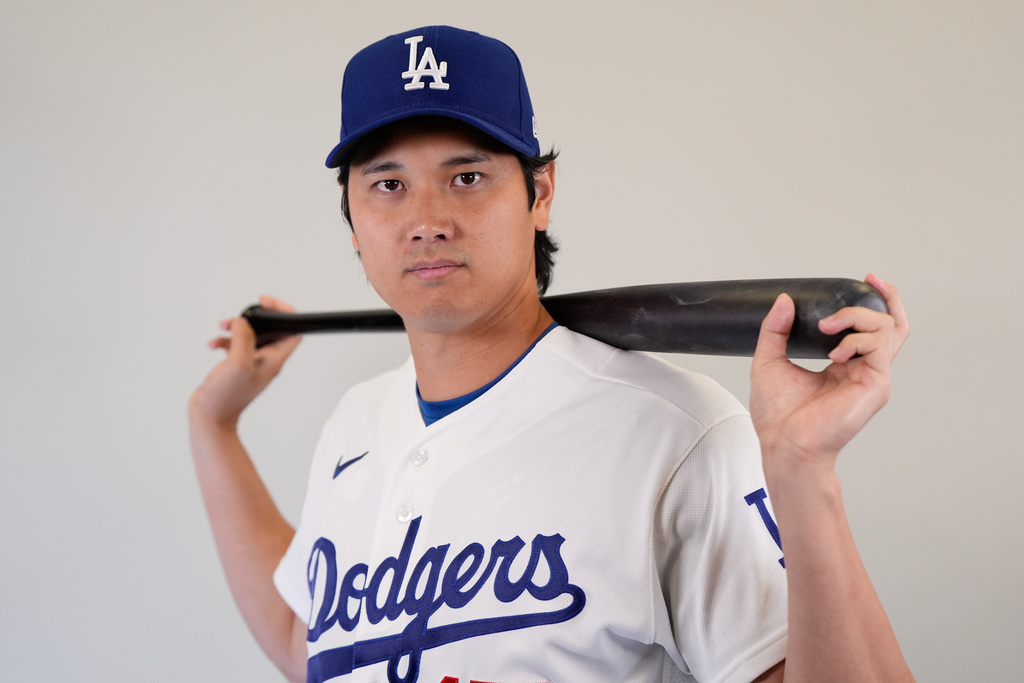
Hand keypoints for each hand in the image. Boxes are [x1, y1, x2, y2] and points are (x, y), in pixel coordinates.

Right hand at [188, 295, 301, 431]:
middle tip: (243, 313)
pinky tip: (213, 344)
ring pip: (250, 336)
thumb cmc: (226, 396)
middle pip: (271, 331)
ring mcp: (251, 363)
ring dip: (236, 328)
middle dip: (256, 318)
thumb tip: (242, 322)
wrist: (209, 417)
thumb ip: (244, 338)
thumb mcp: (238, 363)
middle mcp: (266, 361)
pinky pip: (234, 346)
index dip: (285, 314)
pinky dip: (224, 341)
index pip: (293, 332)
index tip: (268, 304)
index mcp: (274, 360)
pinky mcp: (236, 366)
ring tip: (223, 326)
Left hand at [750, 274, 908, 468]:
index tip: (865, 279)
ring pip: (888, 329)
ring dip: (857, 317)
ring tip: (827, 327)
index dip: (874, 302)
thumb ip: (775, 330)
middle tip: (867, 280)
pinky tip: (834, 352)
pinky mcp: (875, 386)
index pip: (872, 329)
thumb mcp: (769, 361)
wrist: (783, 444)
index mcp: (845, 365)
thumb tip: (784, 301)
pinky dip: (857, 339)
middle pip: (893, 325)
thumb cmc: (778, 415)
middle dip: (883, 298)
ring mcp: (872, 378)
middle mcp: (864, 369)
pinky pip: (877, 347)